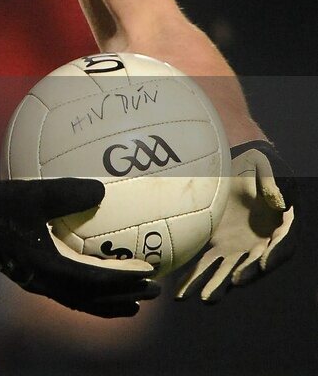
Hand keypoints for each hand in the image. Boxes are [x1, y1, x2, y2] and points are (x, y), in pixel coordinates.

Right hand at [0, 177, 158, 317]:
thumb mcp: (33, 194)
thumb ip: (67, 192)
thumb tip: (102, 190)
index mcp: (48, 267)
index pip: (95, 281)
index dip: (124, 281)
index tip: (149, 277)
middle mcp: (46, 282)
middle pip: (94, 299)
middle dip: (126, 298)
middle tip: (153, 293)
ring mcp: (39, 283)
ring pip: (82, 301)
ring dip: (110, 302)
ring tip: (133, 302)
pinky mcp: (33, 278)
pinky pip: (70, 294)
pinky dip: (91, 295)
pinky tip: (96, 283)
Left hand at [176, 140, 296, 302]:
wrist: (236, 164)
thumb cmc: (257, 165)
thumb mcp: (267, 167)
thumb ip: (274, 182)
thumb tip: (279, 201)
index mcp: (281, 226)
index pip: (283, 245)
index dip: (275, 255)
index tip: (263, 264)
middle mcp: (261, 243)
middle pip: (251, 266)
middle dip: (235, 279)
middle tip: (215, 294)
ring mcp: (238, 247)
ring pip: (226, 270)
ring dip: (211, 284)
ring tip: (194, 297)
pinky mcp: (217, 243)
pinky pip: (205, 260)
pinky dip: (193, 273)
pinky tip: (179, 288)